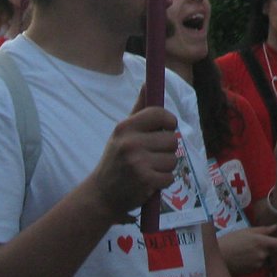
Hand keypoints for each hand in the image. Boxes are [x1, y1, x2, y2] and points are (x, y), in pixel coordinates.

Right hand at [89, 85, 179, 218]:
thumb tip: (147, 83)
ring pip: (173, 159)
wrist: (102, 194)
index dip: (169, 121)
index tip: (168, 128)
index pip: (159, 114)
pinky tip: (149, 181)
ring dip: (165, 166)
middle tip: (152, 155)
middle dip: (167, 149)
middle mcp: (131, 142)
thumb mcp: (122, 133)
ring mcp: (138, 162)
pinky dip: (163, 181)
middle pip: (172, 139)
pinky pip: (170, 177)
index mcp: (125, 127)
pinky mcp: (145, 181)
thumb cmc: (116, 159)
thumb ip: (139, 109)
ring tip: (149, 169)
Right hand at [215, 224, 276, 273]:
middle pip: (274, 252)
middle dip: (271, 248)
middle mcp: (263, 254)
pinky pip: (260, 265)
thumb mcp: (247, 231)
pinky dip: (256, 261)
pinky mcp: (254, 271)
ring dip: (262, 255)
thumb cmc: (231, 240)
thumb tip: (275, 228)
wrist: (218, 257)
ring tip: (246, 250)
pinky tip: (245, 257)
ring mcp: (259, 264)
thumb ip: (263, 230)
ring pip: (266, 259)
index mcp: (262, 242)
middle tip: (257, 244)